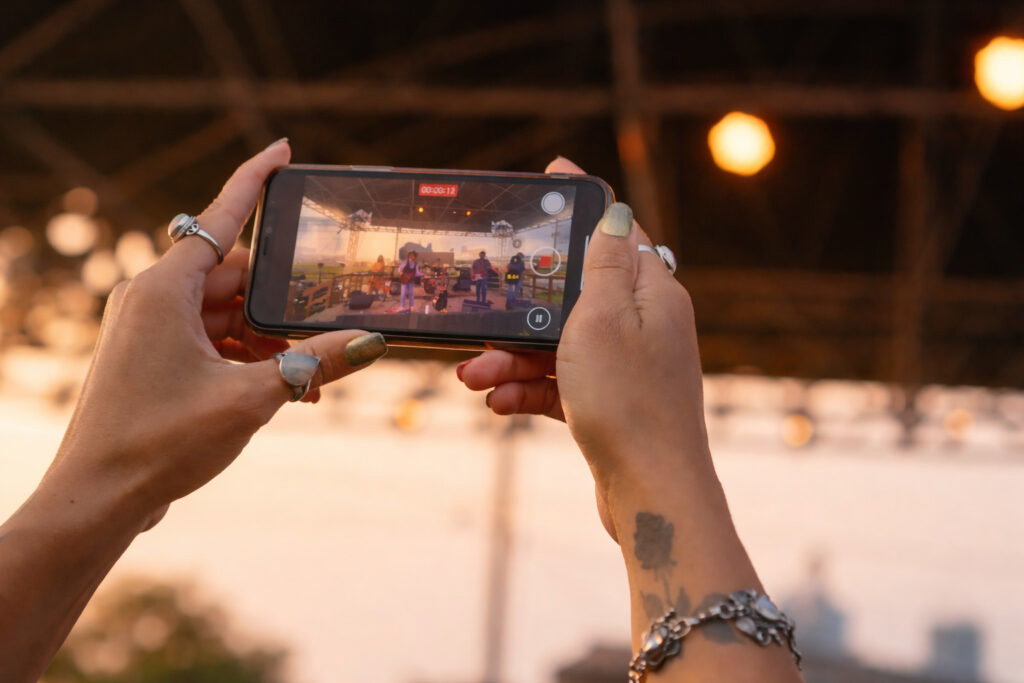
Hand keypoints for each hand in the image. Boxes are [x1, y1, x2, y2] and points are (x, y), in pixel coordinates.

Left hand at [50, 140, 388, 527]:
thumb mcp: (251, 399)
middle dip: (283, 304)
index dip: (254, 180)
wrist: (97, 499)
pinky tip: (284, 390)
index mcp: (164, 291)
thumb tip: (372, 341)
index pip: (220, 218)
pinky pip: (212, 340)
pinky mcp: (154, 356)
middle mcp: (152, 299)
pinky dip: (247, 357)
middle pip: (235, 277)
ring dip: (270, 341)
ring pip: (227, 313)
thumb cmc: (160, 443)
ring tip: (309, 379)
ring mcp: (150, 328)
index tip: (282, 151)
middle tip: (329, 328)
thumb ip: (315, 363)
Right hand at [457, 158, 707, 540]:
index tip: (548, 178)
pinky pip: (561, 384)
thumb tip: (617, 209)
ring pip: (559, 345)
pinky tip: (498, 402)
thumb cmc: (628, 402)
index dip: (580, 204)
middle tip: (479, 317)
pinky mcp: (611, 404)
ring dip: (513, 357)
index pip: (615, 231)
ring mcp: (628, 367)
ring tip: (473, 375)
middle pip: (573, 296)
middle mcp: (645, 326)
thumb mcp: (604, 319)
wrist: (650, 494)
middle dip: (521, 310)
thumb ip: (604, 262)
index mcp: (652, 294)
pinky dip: (529, 389)